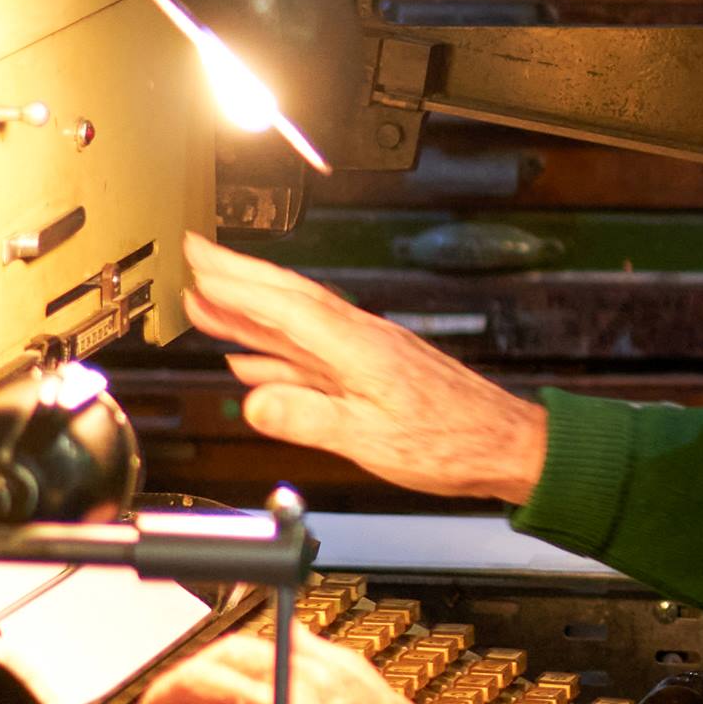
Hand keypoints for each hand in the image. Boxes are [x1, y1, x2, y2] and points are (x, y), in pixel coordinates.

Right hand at [183, 236, 548, 504]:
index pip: (287, 307)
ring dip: (249, 312)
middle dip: (238, 277)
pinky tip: (251, 358)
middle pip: (289, 301)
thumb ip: (310, 417)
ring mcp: (366, 355)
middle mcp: (361, 341)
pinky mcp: (371, 373)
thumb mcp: (371, 439)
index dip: (238, 285)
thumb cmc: (453, 443)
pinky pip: (310, 355)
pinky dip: (275, 352)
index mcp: (359, 349)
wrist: (506, 445)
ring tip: (206, 302)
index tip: (199, 265)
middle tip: (196, 258)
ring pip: (296, 326)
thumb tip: (253, 400)